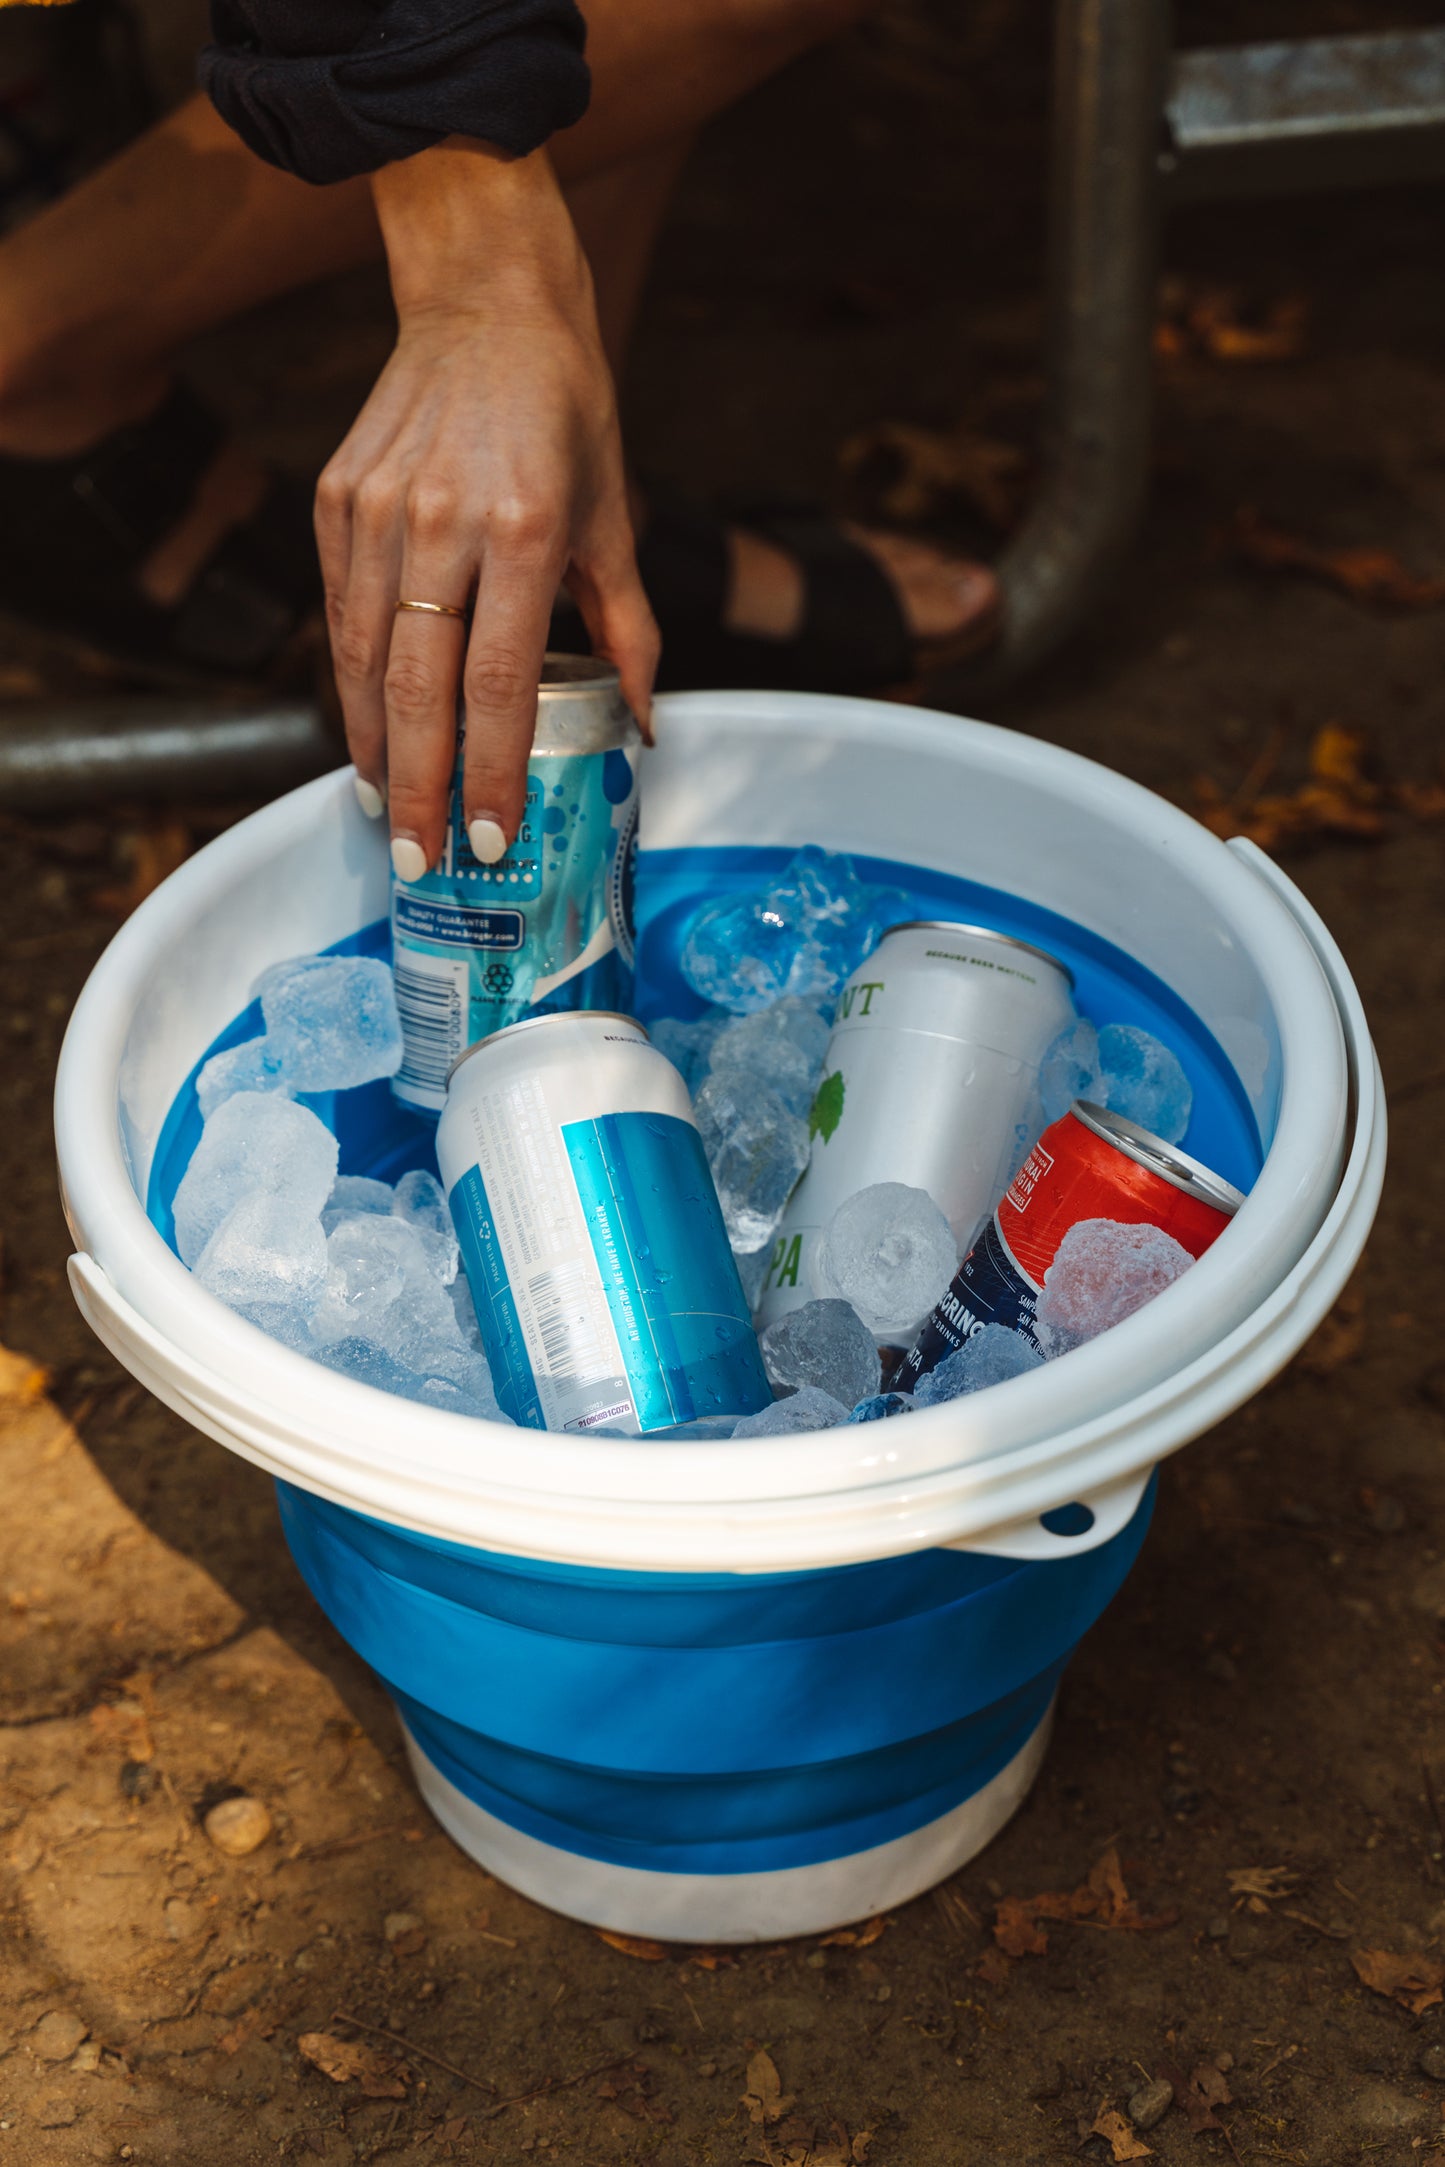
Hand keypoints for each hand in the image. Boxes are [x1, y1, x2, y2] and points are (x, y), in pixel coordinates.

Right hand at [315, 138, 657, 875]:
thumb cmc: (564, 413)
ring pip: (363, 658)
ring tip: (384, 811)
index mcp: (521, 531)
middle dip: (417, 788)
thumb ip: (630, 631)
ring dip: (372, 747)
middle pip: (418, 689)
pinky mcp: (334, 497)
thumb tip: (644, 726)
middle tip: (420, 860)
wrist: (485, 302)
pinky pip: (341, 612)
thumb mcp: (615, 517)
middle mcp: (439, 523)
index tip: (491, 836)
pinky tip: (368, 730)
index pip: (500, 685)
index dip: (493, 771)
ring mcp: (375, 509)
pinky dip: (353, 680)